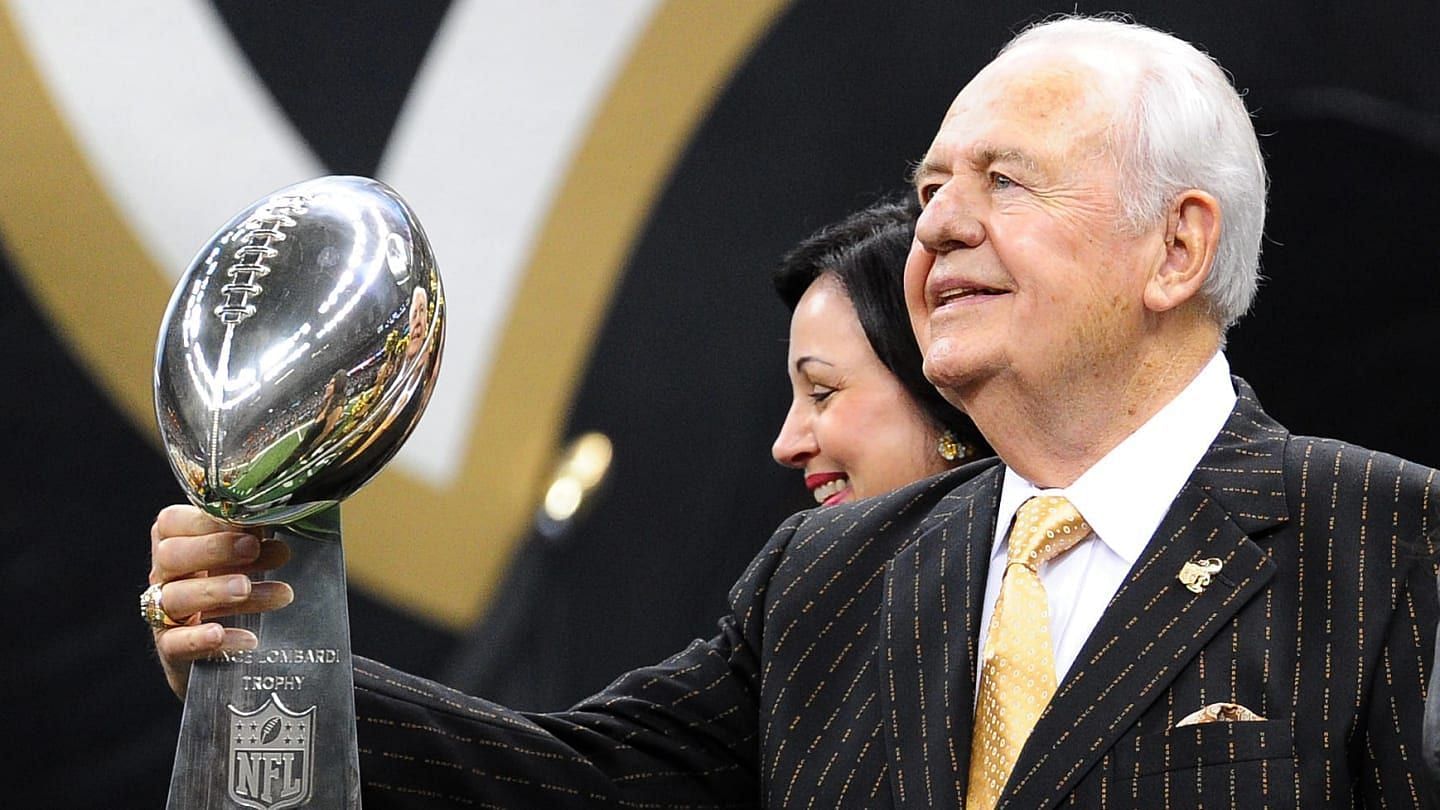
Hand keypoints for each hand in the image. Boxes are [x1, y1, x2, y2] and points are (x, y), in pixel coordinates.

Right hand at [147, 504, 292, 698]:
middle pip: (170, 556)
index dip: (204, 521)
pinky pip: (178, 644)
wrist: (222, 653)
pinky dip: (208, 640)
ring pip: (175, 597)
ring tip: (254, 589)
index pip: (171, 522)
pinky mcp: (170, 649)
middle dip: (214, 549)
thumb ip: (252, 538)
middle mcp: (164, 577)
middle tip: (254, 549)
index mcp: (176, 545)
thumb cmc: (234, 590)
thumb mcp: (242, 560)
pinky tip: (247, 638)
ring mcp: (163, 614)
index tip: (247, 524)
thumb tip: (277, 517)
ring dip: (216, 591)